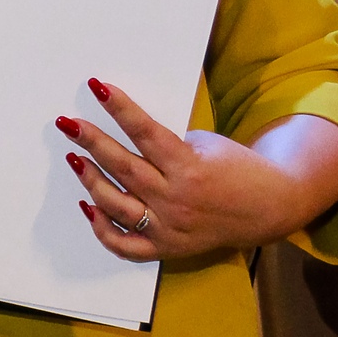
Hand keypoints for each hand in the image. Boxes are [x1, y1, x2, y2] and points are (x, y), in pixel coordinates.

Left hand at [61, 77, 321, 261]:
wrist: (270, 207)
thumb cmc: (236, 167)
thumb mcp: (206, 143)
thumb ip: (165, 145)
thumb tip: (125, 136)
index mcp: (190, 167)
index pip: (146, 133)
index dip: (120, 109)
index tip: (97, 87)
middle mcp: (176, 199)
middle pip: (124, 168)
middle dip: (92, 143)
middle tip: (67, 124)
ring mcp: (169, 228)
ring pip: (117, 206)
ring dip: (91, 181)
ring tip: (74, 158)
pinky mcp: (166, 248)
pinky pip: (124, 245)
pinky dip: (102, 228)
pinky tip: (88, 206)